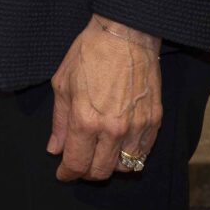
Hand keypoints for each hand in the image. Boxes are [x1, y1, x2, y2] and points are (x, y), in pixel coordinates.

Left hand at [49, 15, 162, 181]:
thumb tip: (55, 149)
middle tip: (79, 165)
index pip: (77, 163)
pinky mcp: (155, 121)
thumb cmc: (89, 54)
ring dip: (110, 166)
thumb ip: (59, 122)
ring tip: (100, 155)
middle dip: (86, 173)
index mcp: (86, 120)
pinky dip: (131, 155)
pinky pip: (144, 152)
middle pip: (101, 171)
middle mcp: (113, 129)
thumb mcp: (62, 84)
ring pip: (125, 166)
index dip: (67, 173)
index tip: (63, 174)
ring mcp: (137, 127)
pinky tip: (120, 146)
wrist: (125, 34)